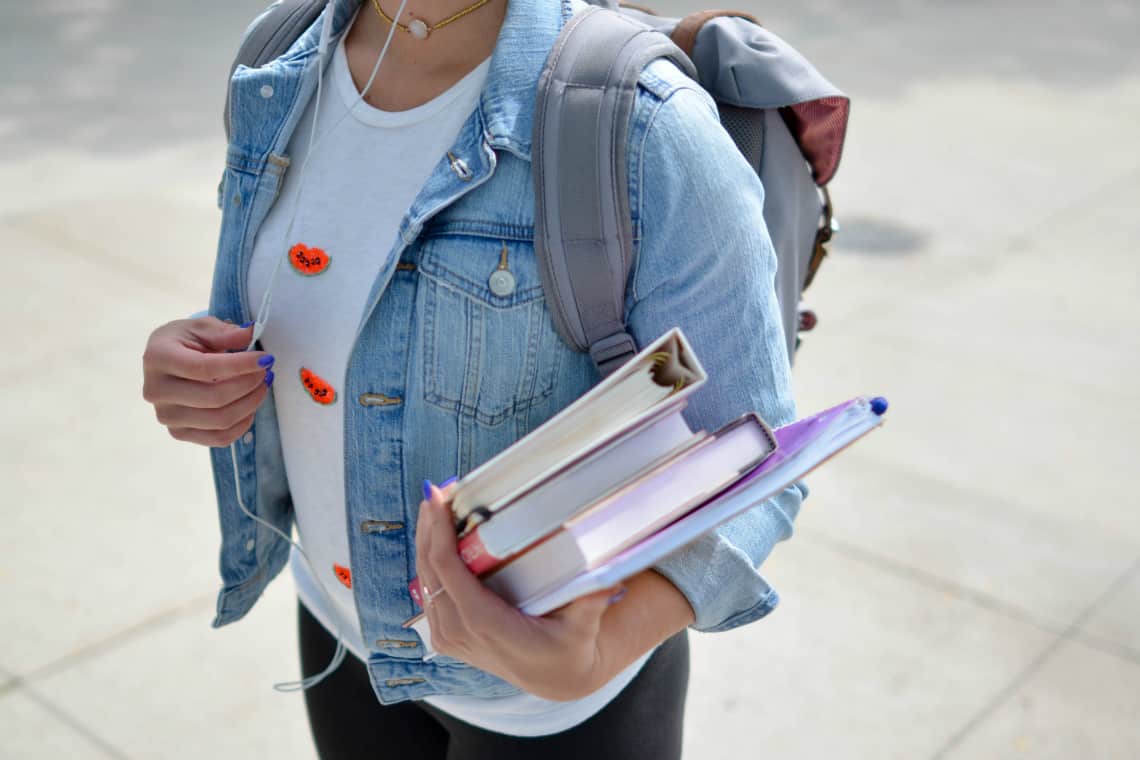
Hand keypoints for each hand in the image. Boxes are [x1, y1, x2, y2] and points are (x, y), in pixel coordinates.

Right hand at [142, 317, 274, 446]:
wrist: (166, 363)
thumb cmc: (185, 341)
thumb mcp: (201, 327)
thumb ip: (225, 332)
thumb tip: (251, 334)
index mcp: (158, 358)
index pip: (204, 368)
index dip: (240, 365)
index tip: (265, 359)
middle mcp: (156, 390)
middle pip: (214, 398)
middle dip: (249, 384)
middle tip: (266, 372)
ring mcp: (166, 416)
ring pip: (220, 421)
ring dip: (250, 403)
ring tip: (262, 386)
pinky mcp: (178, 433)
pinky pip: (219, 438)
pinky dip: (242, 424)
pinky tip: (250, 406)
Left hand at [415, 481, 621, 700]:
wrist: (556, 678)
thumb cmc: (569, 648)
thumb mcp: (583, 627)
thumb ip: (591, 601)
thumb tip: (609, 577)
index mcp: (485, 624)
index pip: (448, 572)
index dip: (438, 533)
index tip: (438, 499)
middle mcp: (460, 632)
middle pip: (429, 570)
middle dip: (429, 527)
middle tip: (436, 491)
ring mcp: (450, 637)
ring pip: (424, 580)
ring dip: (425, 541)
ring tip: (434, 505)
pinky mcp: (447, 636)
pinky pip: (429, 593)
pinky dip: (429, 561)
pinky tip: (435, 536)